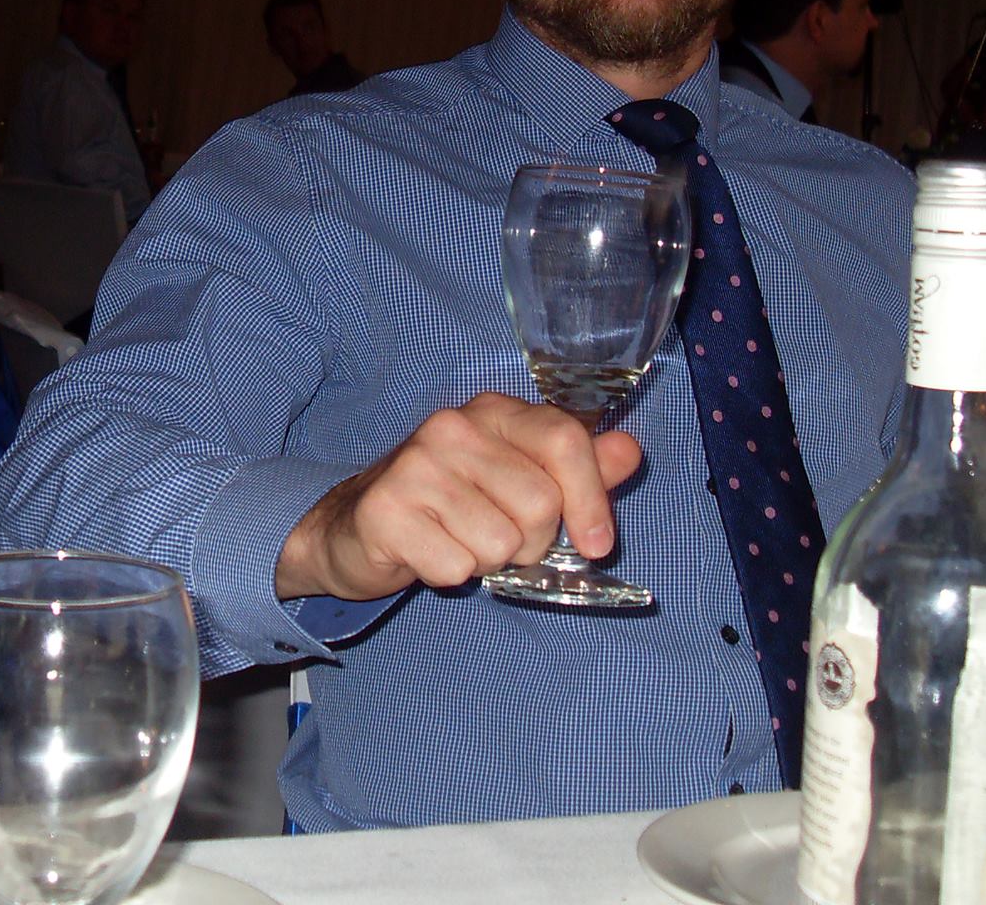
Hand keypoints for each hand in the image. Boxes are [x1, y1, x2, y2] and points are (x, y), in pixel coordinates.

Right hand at [275, 392, 642, 600]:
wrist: (355, 525)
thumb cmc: (451, 504)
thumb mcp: (518, 479)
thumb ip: (578, 467)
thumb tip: (631, 451)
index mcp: (495, 412)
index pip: (565, 440)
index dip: (592, 498)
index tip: (599, 544)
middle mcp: (454, 427)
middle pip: (540, 505)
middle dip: (530, 542)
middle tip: (497, 537)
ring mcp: (416, 465)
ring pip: (501, 542)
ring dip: (487, 560)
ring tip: (458, 541)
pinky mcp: (386, 509)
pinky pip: (457, 566)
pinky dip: (450, 574)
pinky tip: (430, 552)